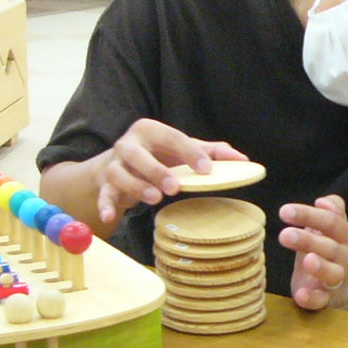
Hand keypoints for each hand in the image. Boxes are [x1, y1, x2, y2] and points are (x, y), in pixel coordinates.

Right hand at [94, 118, 246, 226]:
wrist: (118, 164)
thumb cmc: (158, 155)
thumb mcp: (181, 150)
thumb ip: (210, 152)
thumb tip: (243, 161)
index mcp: (151, 130)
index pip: (172, 137)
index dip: (190, 152)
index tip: (206, 169)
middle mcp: (128, 144)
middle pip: (137, 153)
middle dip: (155, 169)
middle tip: (174, 187)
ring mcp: (114, 164)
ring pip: (119, 174)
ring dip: (135, 186)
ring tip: (154, 199)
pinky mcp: (105, 184)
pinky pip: (104, 195)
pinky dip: (105, 205)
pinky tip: (110, 217)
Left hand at [278, 194, 347, 310]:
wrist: (346, 283)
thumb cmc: (330, 248)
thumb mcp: (332, 227)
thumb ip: (332, 210)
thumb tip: (324, 201)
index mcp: (346, 236)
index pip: (331, 222)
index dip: (309, 215)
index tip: (285, 211)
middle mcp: (345, 257)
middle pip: (330, 247)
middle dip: (309, 240)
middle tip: (285, 235)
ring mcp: (337, 279)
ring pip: (332, 274)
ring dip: (320, 267)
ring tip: (306, 260)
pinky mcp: (327, 298)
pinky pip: (322, 300)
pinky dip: (312, 298)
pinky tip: (300, 294)